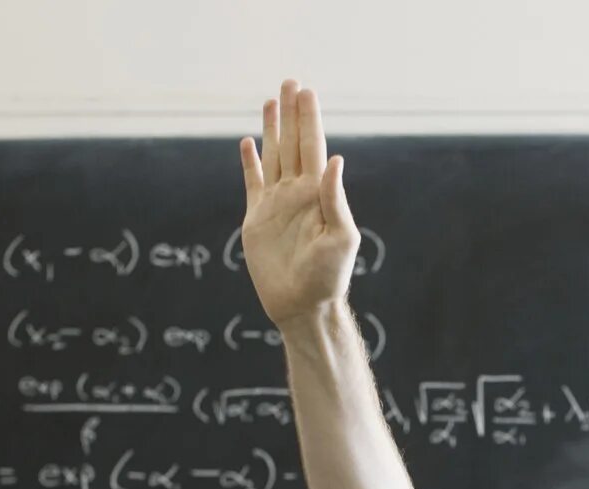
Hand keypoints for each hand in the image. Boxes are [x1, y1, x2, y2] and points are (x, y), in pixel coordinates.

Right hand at [239, 79, 359, 328]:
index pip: (312, 147)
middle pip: (292, 143)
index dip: (308, 119)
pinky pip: (252, 183)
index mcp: (318, 194)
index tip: (306, 92)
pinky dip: (250, 163)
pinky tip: (247, 143)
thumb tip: (334, 159)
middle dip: (292, 114)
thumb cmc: (328, 277)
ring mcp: (276, 204)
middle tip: (291, 82)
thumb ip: (335, 199)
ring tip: (271, 101)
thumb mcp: (341, 238)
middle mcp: (297, 193)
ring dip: (272, 129)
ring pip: (273, 156)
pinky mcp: (257, 220)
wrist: (302, 306)